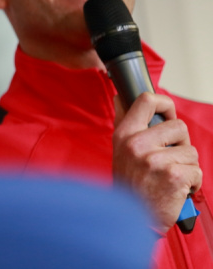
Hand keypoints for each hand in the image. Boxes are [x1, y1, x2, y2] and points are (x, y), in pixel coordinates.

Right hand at [112, 93, 201, 233]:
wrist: (131, 219)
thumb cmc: (129, 184)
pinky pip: (197, 171)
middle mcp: (137, 144)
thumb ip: (124, 123)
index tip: (168, 113)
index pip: (146, 101)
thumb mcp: (119, 150)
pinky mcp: (174, 175)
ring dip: (187, 166)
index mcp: (124, 135)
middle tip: (170, 158)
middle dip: (181, 144)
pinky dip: (193, 183)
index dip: (164, 103)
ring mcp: (155, 160)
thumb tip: (121, 98)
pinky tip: (178, 189)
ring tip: (171, 177)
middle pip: (178, 126)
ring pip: (191, 151)